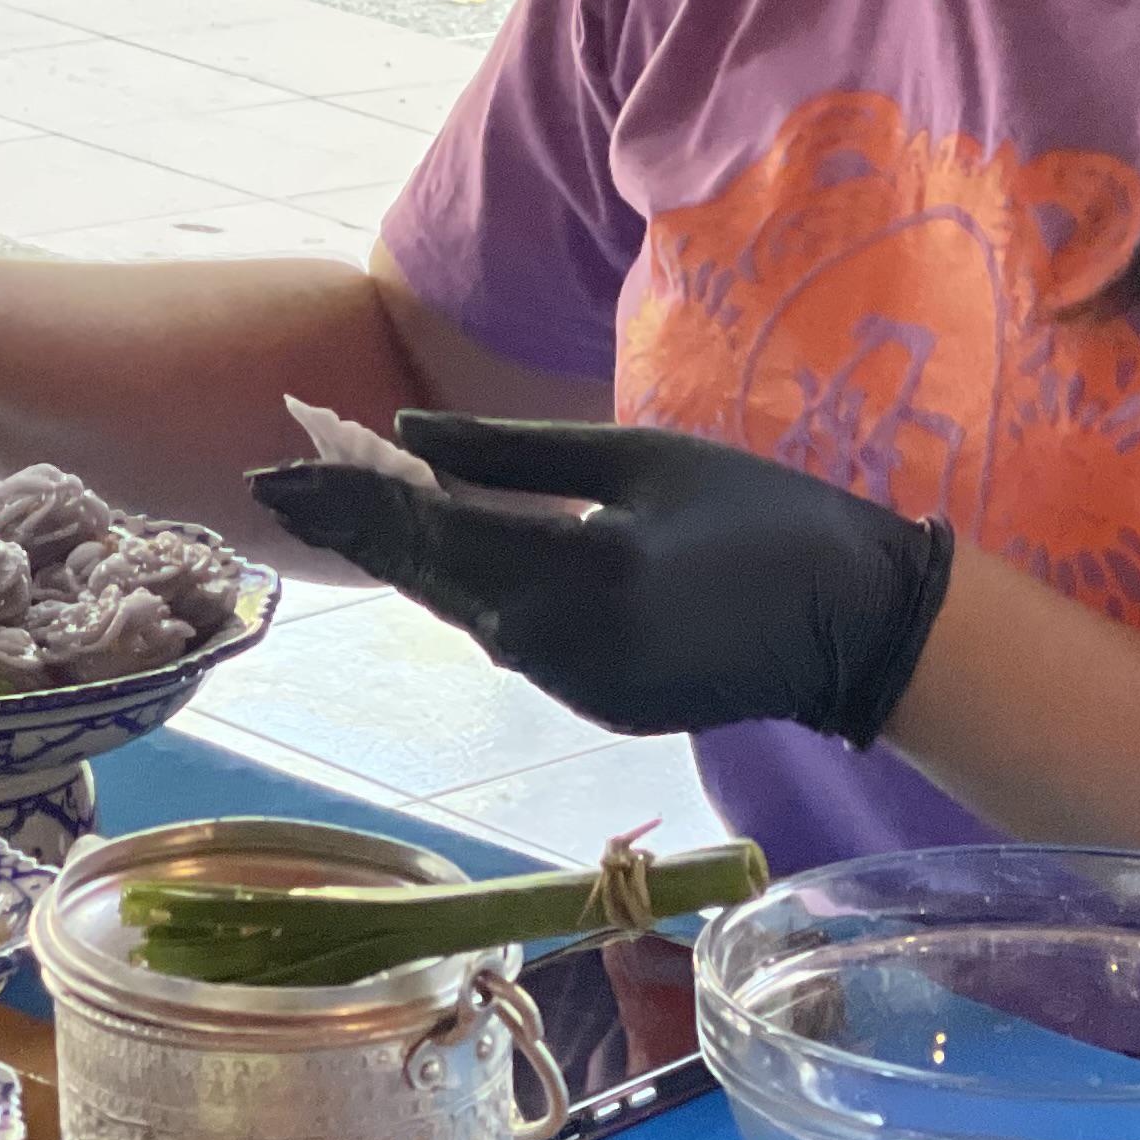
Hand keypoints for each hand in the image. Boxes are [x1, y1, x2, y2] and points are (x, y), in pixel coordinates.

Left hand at [246, 413, 954, 744]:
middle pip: (433, 580)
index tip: (276, 471)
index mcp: (576, 574)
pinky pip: (514, 640)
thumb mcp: (643, 460)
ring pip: (468, 614)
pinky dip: (474, 593)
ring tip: (348, 503)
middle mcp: (559, 647)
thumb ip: (517, 452)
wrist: (863, 629)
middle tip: (280, 484)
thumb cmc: (767, 518)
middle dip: (360, 530)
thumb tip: (407, 434)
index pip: (431, 532)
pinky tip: (445, 551)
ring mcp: (577, 688)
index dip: (348, 501)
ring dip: (413, 561)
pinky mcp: (599, 705)